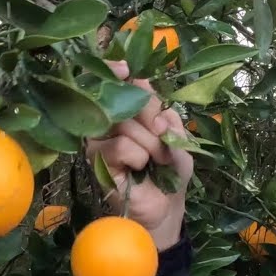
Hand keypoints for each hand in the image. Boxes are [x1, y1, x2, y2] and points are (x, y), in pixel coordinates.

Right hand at [83, 60, 194, 249]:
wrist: (166, 206)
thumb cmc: (172, 170)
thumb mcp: (179, 139)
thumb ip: (169, 120)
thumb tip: (157, 116)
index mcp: (130, 109)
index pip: (121, 81)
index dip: (119, 70)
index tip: (126, 68)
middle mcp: (110, 120)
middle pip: (127, 100)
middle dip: (153, 121)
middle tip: (164, 143)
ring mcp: (100, 140)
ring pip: (126, 125)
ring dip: (151, 145)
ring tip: (155, 161)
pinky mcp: (96, 161)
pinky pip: (121, 146)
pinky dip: (138, 157)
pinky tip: (139, 169)